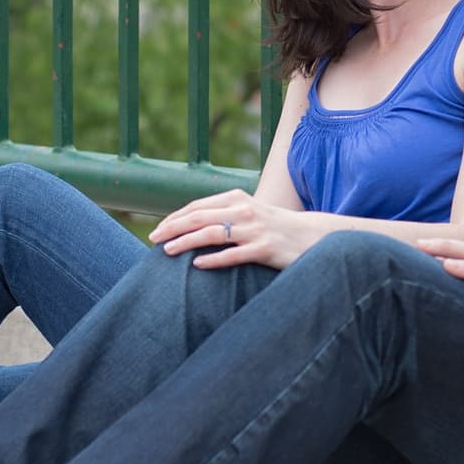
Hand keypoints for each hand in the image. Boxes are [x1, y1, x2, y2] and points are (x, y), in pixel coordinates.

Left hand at [149, 189, 316, 269]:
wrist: (311, 237)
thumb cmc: (273, 227)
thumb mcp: (248, 213)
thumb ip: (223, 214)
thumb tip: (189, 225)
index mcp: (237, 199)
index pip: (198, 206)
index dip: (175, 218)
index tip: (158, 230)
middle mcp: (244, 211)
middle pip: (200, 217)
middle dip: (173, 228)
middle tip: (153, 239)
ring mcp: (254, 230)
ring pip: (212, 234)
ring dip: (186, 242)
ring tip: (167, 251)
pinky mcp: (264, 249)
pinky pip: (233, 255)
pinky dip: (213, 259)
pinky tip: (197, 265)